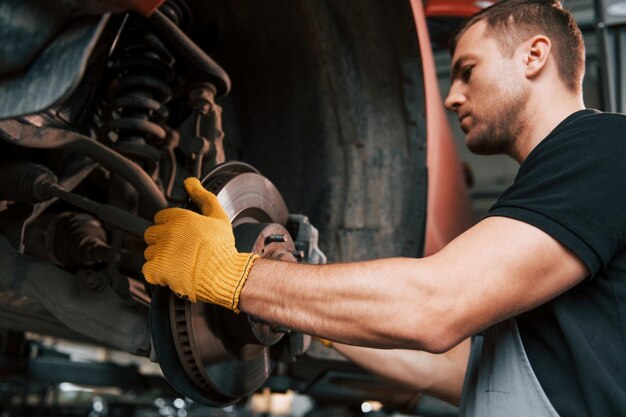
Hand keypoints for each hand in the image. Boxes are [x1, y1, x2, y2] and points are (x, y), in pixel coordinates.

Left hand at [142, 178, 257, 311]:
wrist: (223, 274)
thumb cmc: (222, 249)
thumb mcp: (218, 217)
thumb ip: (203, 197)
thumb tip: (191, 182)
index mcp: (180, 218)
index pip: (160, 217)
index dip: (169, 226)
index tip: (179, 234)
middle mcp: (167, 232)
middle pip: (151, 234)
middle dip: (162, 241)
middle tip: (178, 249)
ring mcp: (160, 251)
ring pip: (150, 252)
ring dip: (160, 258)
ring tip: (179, 263)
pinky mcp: (156, 269)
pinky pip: (148, 270)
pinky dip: (158, 273)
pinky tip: (173, 272)